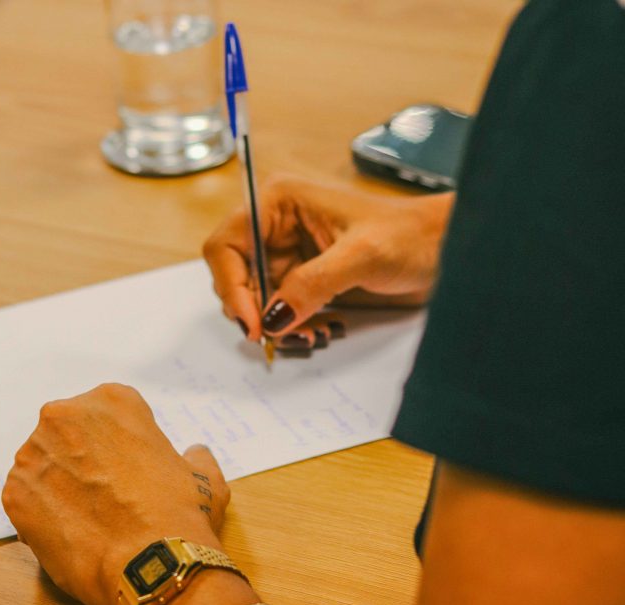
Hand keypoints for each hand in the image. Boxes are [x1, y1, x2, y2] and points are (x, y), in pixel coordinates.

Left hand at [1, 383, 231, 604]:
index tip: (126, 466)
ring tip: (88, 515)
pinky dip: (42, 514)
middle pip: (68, 432)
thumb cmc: (179, 512)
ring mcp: (34, 453)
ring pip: (43, 463)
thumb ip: (193, 456)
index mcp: (112, 400)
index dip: (117, 443)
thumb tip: (195, 454)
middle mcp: (66, 416)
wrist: (151, 562)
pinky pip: (26, 498)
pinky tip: (71, 531)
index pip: (107, 414)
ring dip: (59, 483)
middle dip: (82, 457)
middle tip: (105, 491)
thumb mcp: (203, 474)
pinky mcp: (14, 492)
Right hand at [203, 174, 452, 343]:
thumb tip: (271, 319)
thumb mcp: (361, 256)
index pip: (226, 245)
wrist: (442, 248)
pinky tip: (317, 330)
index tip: (253, 323)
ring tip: (310, 334)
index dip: (231, 286)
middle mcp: (276, 225)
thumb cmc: (409, 234)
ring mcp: (288, 253)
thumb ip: (312, 285)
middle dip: (253, 309)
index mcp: (279, 202)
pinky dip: (291, 326)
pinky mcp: (303, 276)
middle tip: (278, 337)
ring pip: (255, 297)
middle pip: (234, 275)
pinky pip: (279, 308)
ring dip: (274, 323)